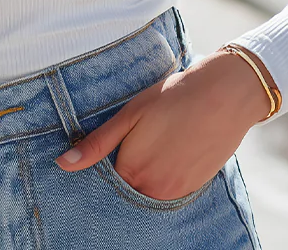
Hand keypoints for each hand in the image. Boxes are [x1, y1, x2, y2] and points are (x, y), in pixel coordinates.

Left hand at [54, 49, 274, 201]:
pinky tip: (172, 148)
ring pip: (149, 190)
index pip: (105, 180)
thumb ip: (96, 144)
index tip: (112, 145)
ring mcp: (176, 192)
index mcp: (132, 171)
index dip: (105, 162)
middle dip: (125, 171)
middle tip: (138, 140)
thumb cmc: (174, 97)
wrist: (225, 95)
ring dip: (146, 174)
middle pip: (127, 188)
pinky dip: (165, 174)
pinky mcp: (194, 188)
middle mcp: (153, 190)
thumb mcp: (130, 114)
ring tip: (156, 141)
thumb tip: (62, 164)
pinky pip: (170, 189)